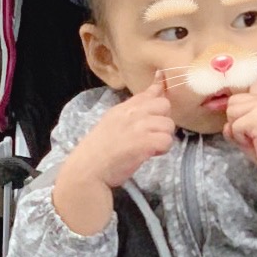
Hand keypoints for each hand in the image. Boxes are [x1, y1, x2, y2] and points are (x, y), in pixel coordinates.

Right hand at [78, 73, 180, 190]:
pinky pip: (167, 140)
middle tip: (153, 133)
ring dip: (164, 136)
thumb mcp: (112, 122)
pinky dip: (163, 148)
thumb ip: (130, 111)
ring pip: (168, 124)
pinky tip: (152, 153)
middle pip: (164, 105)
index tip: (162, 88)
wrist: (88, 169)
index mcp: (123, 108)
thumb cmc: (98, 150)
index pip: (149, 92)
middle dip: (163, 119)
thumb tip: (144, 100)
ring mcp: (139, 127)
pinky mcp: (144, 143)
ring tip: (152, 146)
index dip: (160, 90)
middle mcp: (132, 113)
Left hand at [224, 84, 256, 184]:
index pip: (252, 83)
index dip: (242, 95)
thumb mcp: (250, 133)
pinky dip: (240, 139)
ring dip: (237, 130)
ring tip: (254, 138)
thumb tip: (226, 123)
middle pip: (232, 102)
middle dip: (236, 121)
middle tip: (251, 134)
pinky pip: (234, 127)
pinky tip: (255, 143)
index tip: (245, 106)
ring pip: (231, 112)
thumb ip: (237, 122)